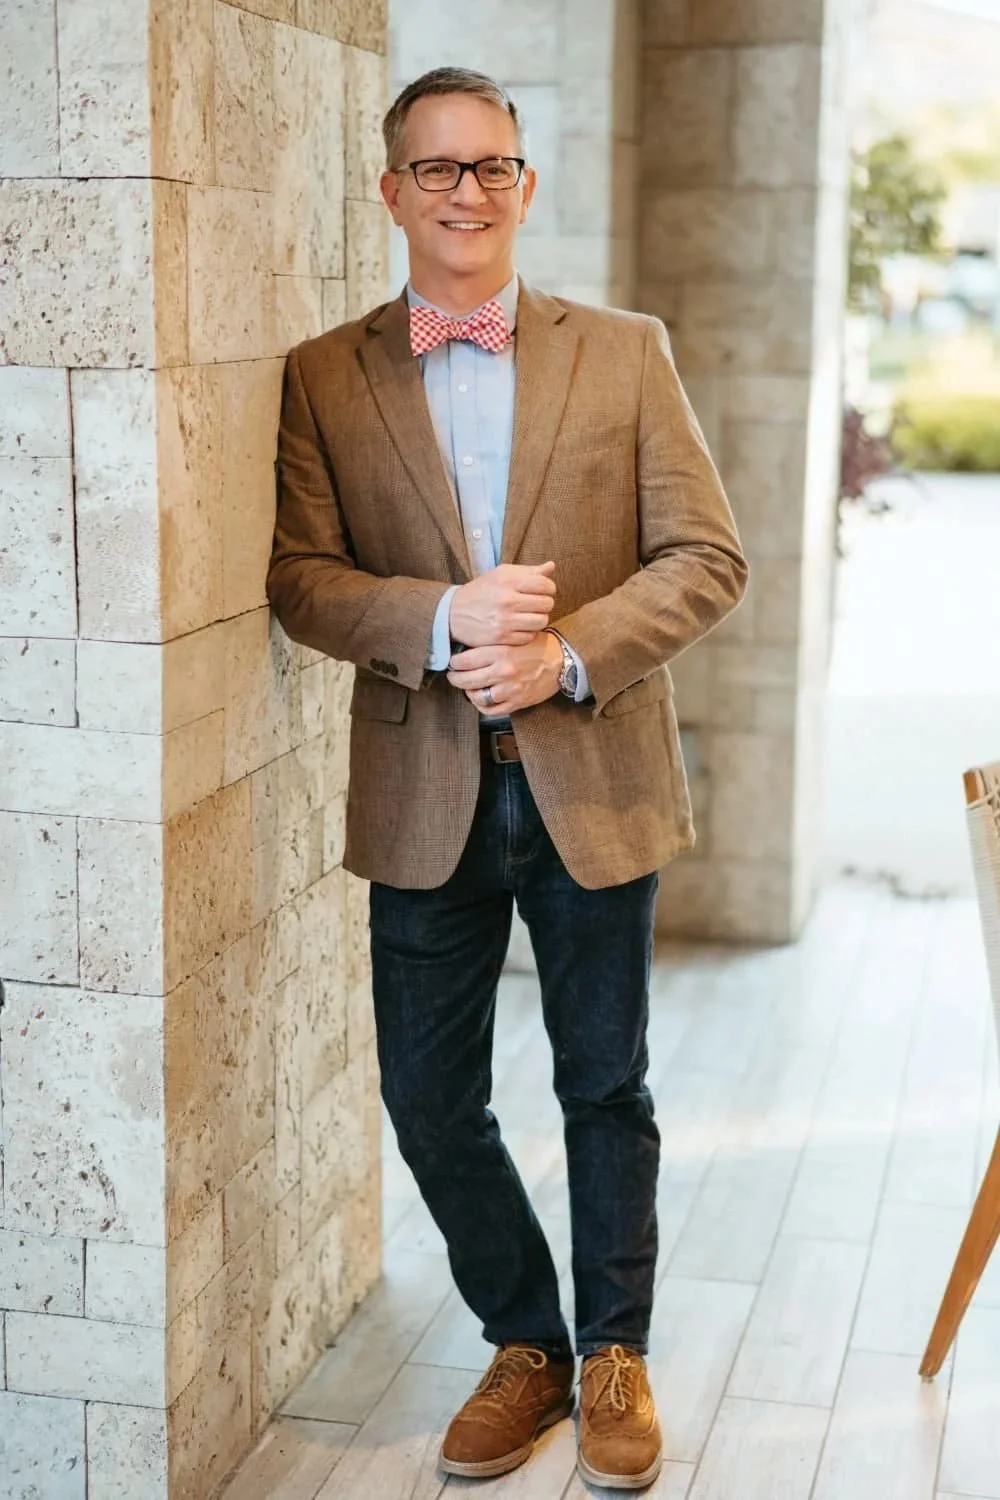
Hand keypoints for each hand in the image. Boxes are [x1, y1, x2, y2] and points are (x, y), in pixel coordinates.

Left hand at [446, 632, 563, 714]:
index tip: (452, 663)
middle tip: (454, 676)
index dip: (454, 663)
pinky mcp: (517, 702)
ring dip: (469, 693)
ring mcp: (510, 689)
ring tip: (469, 688)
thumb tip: (465, 650)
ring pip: (477, 697)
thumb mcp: (513, 638)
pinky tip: (481, 700)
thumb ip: (491, 644)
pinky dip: (482, 706)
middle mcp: (503, 671)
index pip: (465, 660)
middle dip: (455, 679)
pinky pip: (492, 710)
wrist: (561, 660)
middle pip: (466, 680)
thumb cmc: (537, 647)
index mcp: (500, 651)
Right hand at [449, 562, 556, 647]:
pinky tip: (520, 627)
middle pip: (547, 603)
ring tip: (529, 616)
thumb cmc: (482, 591)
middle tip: (536, 605)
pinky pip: (529, 636)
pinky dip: (528, 633)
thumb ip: (528, 571)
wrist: (454, 613)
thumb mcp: (501, 575)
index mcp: (508, 580)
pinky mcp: (502, 637)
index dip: (549, 588)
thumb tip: (551, 566)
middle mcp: (507, 600)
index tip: (543, 591)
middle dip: (545, 604)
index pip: (545, 584)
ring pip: (541, 621)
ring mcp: (505, 620)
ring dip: (538, 619)